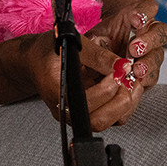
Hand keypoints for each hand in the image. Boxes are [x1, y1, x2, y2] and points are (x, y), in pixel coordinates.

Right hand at [20, 0, 166, 130]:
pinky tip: (126, 87)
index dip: (106, 88)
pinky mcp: (86, 112)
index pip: (86, 102)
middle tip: (128, 78)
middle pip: (98, 120)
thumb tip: (120, 65)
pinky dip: (121, 104)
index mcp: (58, 93)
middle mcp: (66, 110)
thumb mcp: (71, 43)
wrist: (35, 60)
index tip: (118, 71)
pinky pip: (108, 116)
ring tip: (131, 82)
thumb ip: (97, 55)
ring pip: (106, 122)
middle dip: (120, 99)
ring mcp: (76, 114)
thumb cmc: (47, 51)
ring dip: (124, 103)